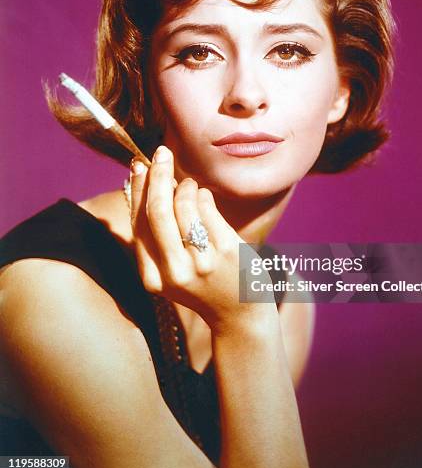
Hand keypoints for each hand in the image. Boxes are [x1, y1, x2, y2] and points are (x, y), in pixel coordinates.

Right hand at [129, 145, 273, 333]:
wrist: (239, 314)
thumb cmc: (201, 284)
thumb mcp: (169, 270)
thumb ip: (154, 236)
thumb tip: (141, 184)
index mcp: (153, 278)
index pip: (138, 224)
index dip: (137, 190)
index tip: (137, 165)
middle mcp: (175, 271)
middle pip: (158, 210)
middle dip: (158, 175)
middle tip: (161, 153)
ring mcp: (203, 260)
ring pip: (185, 204)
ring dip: (186, 186)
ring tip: (189, 186)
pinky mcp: (227, 248)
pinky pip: (208, 206)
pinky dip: (203, 195)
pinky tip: (204, 198)